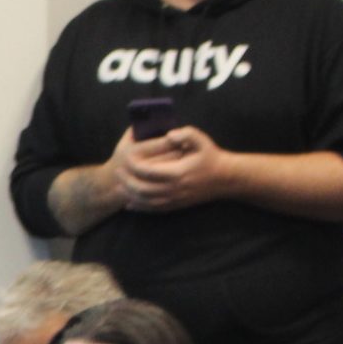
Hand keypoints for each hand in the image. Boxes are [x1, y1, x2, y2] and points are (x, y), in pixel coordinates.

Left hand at [116, 125, 232, 211]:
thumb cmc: (212, 157)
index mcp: (177, 172)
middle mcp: (174, 188)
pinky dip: (139, 207)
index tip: (125, 159)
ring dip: (130, 194)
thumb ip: (186, 134)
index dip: (133, 166)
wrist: (226, 178)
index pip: (148, 171)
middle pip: (142, 188)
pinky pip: (153, 209)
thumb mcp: (202, 140)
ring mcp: (174, 199)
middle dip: (126, 181)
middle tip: (116, 172)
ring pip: (145, 201)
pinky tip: (129, 204)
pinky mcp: (176, 205)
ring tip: (119, 185)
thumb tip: (168, 134)